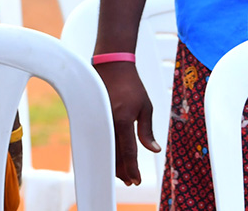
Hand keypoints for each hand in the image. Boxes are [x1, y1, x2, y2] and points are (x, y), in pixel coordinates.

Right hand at [94, 62, 158, 185]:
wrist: (111, 66)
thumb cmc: (131, 85)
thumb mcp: (145, 106)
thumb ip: (147, 131)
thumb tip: (155, 150)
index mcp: (124, 119)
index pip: (129, 152)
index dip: (133, 169)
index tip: (137, 180)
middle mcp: (108, 122)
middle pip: (114, 155)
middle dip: (123, 171)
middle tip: (131, 181)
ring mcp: (99, 119)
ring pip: (105, 150)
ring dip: (114, 164)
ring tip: (123, 174)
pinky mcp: (93, 117)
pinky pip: (99, 140)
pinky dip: (105, 151)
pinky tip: (111, 157)